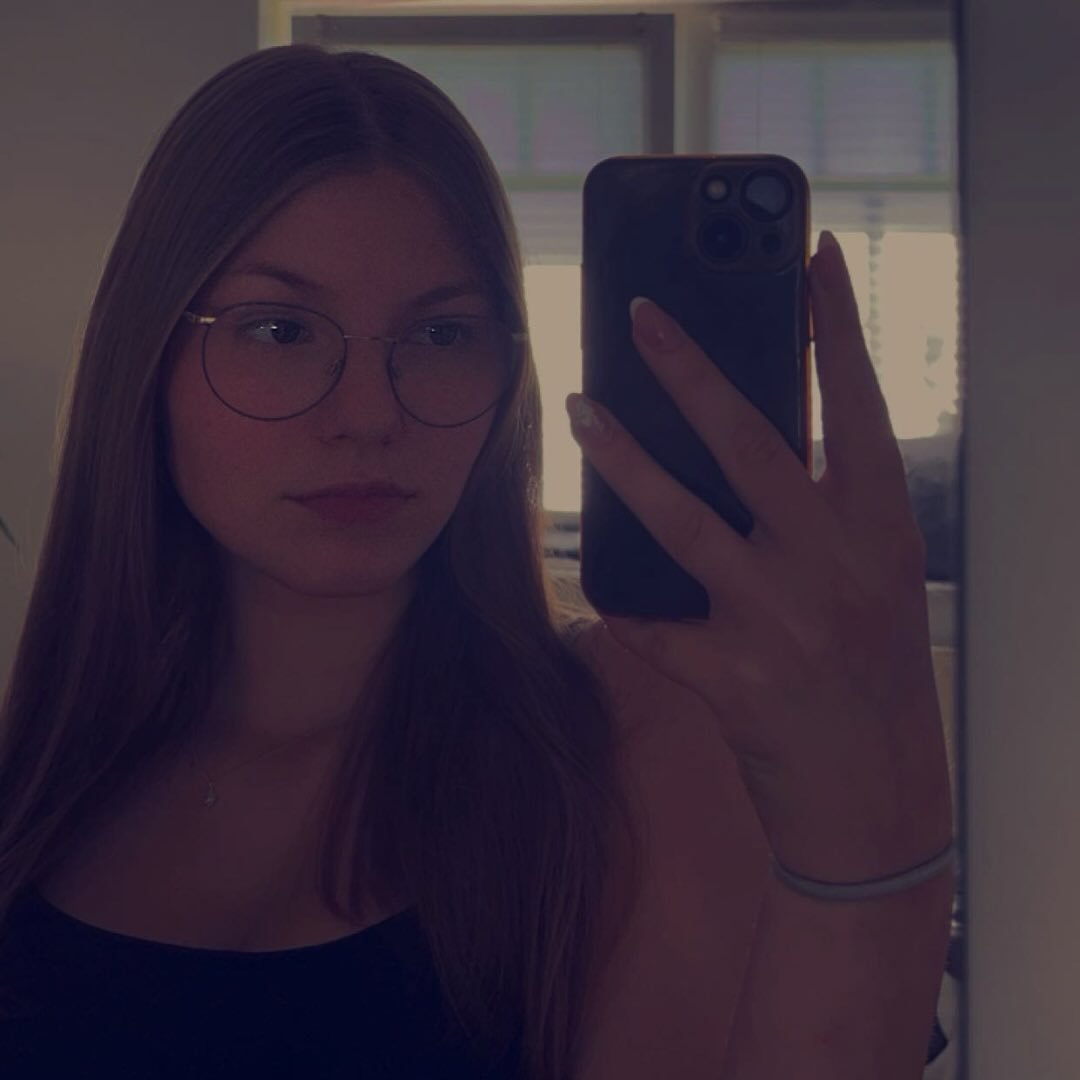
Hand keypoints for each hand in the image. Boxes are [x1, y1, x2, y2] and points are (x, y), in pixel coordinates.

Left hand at [566, 232, 953, 882]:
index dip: (836, 329)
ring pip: (683, 521)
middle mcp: (836, 565)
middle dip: (694, 369)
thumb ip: (821, 513)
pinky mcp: (733, 678)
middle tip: (643, 311)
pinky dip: (625, 605)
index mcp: (881, 531)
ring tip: (582, 408)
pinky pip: (653, 625)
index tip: (811, 256)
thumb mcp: (870, 579)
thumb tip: (733, 442)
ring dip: (625, 459)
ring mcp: (783, 622)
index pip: (859, 408)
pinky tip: (604, 593)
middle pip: (753, 445)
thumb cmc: (871, 672)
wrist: (874, 794)